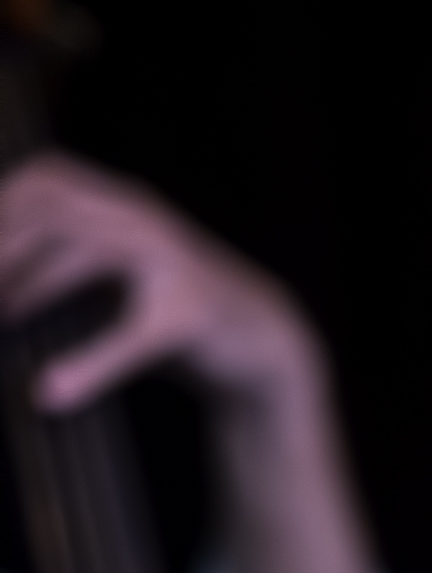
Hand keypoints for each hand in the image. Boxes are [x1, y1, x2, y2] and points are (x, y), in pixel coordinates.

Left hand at [0, 151, 317, 413]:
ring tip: (1, 316)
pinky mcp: (194, 314)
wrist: (264, 344)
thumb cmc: (178, 313)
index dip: (3, 205)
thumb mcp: (119, 278)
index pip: (46, 180)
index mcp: (124, 205)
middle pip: (56, 207)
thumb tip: (6, 287)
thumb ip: (67, 268)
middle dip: (5, 242)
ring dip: (35, 282)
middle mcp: (146, 221)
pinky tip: (53, 391)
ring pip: (89, 253)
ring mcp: (173, 262)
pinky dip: (90, 363)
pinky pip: (132, 334)